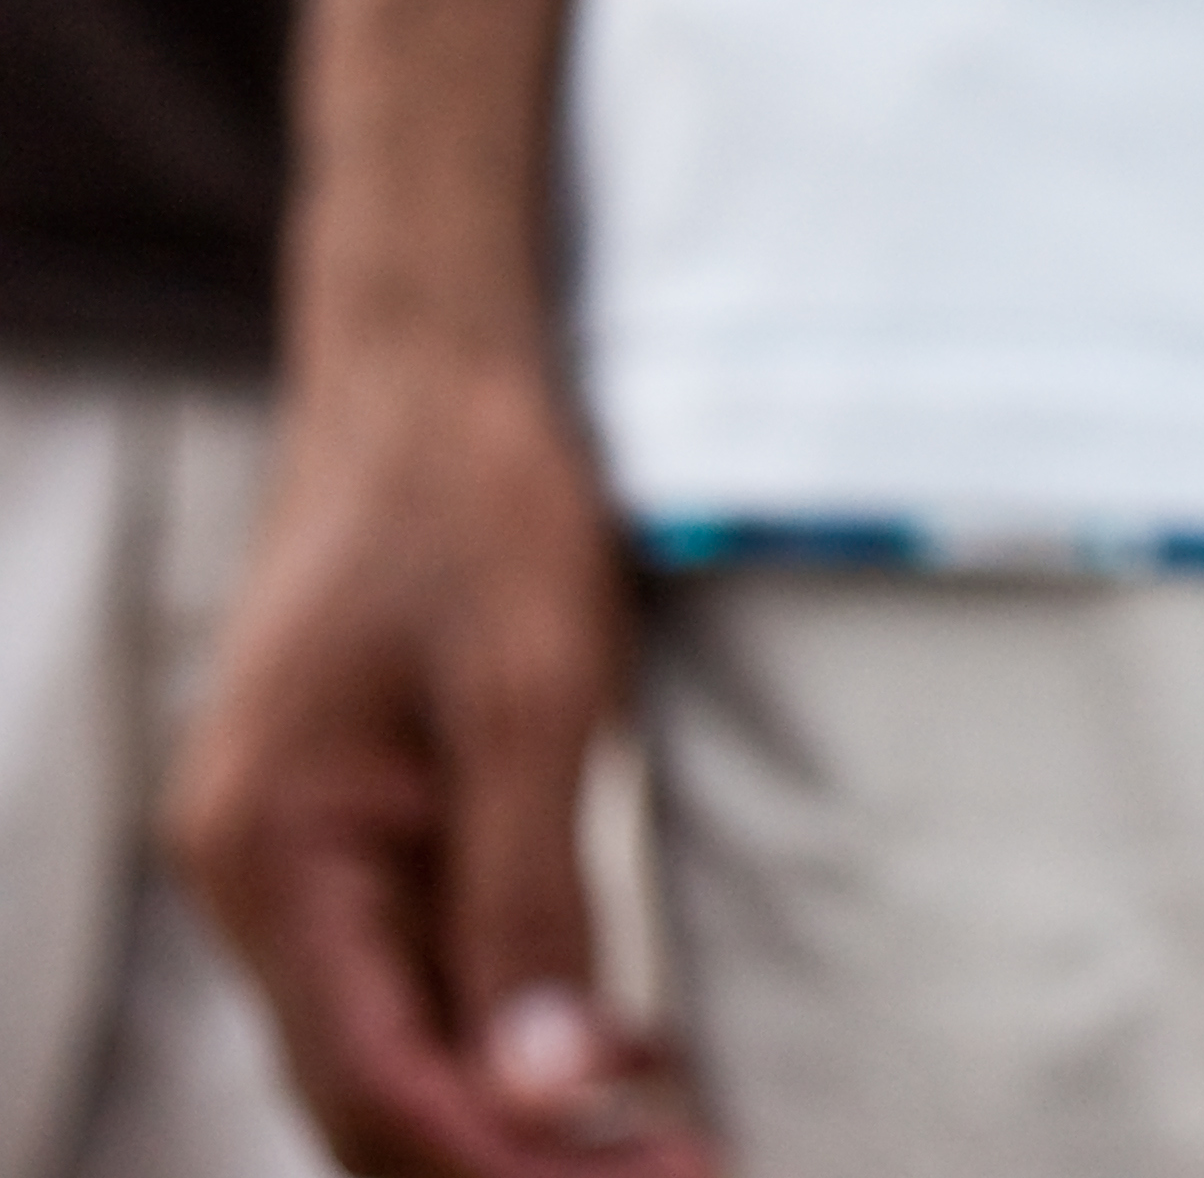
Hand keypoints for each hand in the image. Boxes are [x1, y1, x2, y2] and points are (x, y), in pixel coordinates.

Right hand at [169, 345, 705, 1177]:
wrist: (430, 371)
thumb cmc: (477, 504)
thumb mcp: (530, 693)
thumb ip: (528, 895)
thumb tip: (551, 1089)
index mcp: (275, 856)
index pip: (376, 1087)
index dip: (511, 1168)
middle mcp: (260, 882)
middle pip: (376, 1092)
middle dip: (522, 1163)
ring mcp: (300, 859)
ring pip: (400, 1044)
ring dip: (525, 1116)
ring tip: (677, 1149)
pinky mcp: (358, 831)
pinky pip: (422, 973)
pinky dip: (514, 1035)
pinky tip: (623, 1066)